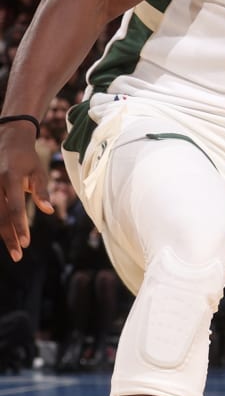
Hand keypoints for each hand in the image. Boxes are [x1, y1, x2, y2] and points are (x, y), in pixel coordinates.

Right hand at [0, 124, 51, 261]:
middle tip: (18, 256)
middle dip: (9, 237)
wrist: (6, 140)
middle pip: (0, 216)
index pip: (15, 208)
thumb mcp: (38, 171)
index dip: (20, 227)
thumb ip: (42, 191)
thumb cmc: (26, 158)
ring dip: (2, 233)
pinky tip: (4, 234)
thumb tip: (48, 211)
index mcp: (10, 178)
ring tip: (13, 249)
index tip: (26, 243)